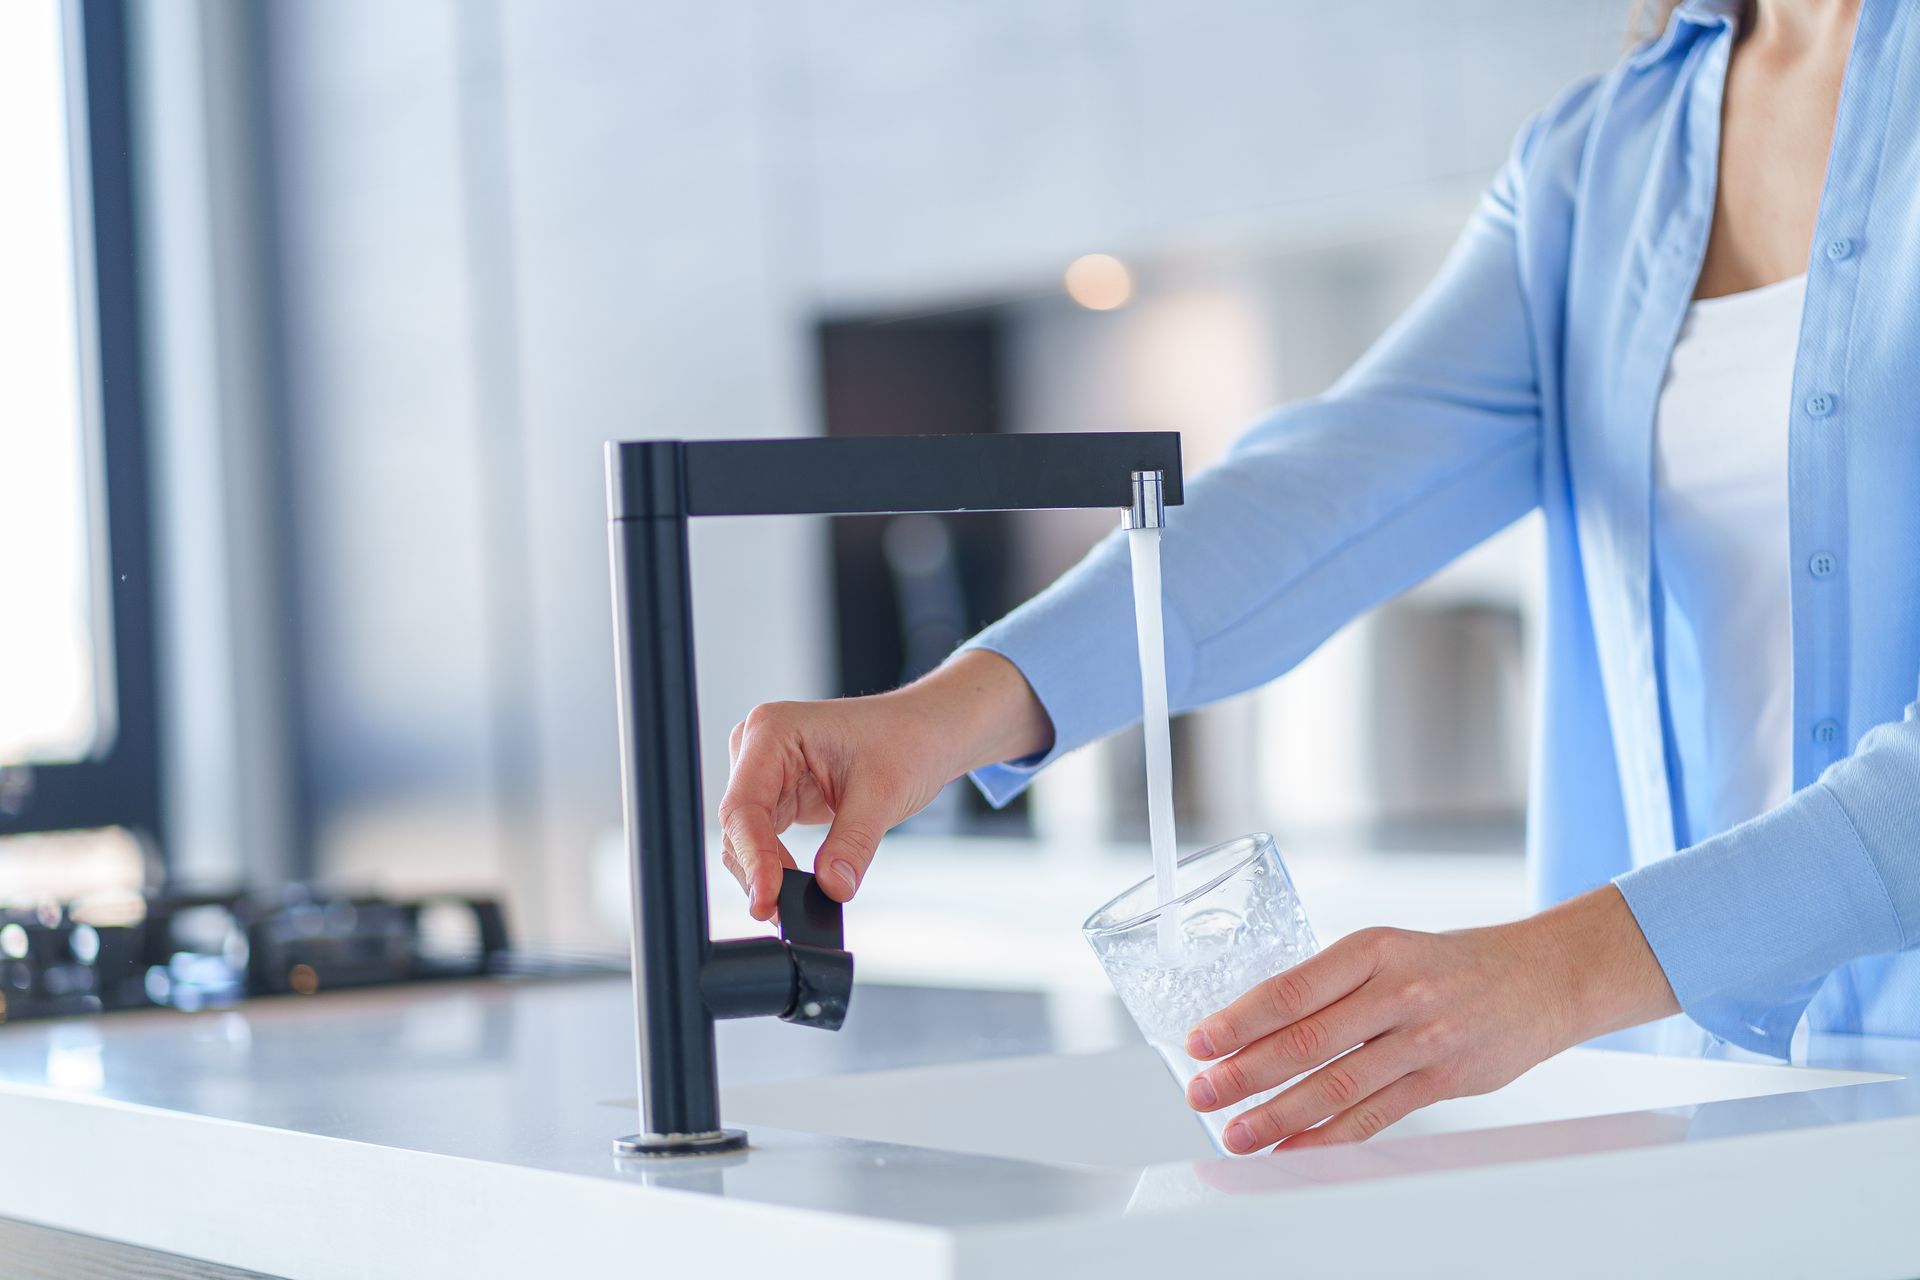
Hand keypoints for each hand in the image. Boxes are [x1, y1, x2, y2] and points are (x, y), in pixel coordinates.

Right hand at [718, 650, 1050, 919]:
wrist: (924, 733)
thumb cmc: (906, 740)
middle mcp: (758, 748)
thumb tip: (831, 887)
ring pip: (745, 839)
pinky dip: (776, 867)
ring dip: (765, 874)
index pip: (745, 806)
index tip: (769, 898)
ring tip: (792, 906)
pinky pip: (763, 840)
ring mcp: (764, 772)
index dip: (753, 857)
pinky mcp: (777, 795)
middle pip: (738, 826)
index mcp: (773, 731)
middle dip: (758, 872)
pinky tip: (794, 888)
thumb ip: (853, 844)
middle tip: (782, 914)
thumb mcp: (884, 794)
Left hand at [1183, 885, 1678, 1151]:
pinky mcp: (1442, 1079)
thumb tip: (1257, 1027)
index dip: (1239, 1020)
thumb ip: (1331, 986)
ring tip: (1238, 1133)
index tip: (1200, 1042)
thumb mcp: (1387, 951)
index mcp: (1372, 949)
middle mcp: (1396, 991)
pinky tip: (1295, 1150)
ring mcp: (1422, 1039)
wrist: (1541, 976)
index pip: (1291, 989)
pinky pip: (1375, 1117)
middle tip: (1202, 1093)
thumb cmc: (1451, 963)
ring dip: (1279, 1115)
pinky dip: (1329, 1138)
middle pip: (1305, 1040)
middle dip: (1244, 1072)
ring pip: (1336, 1085)